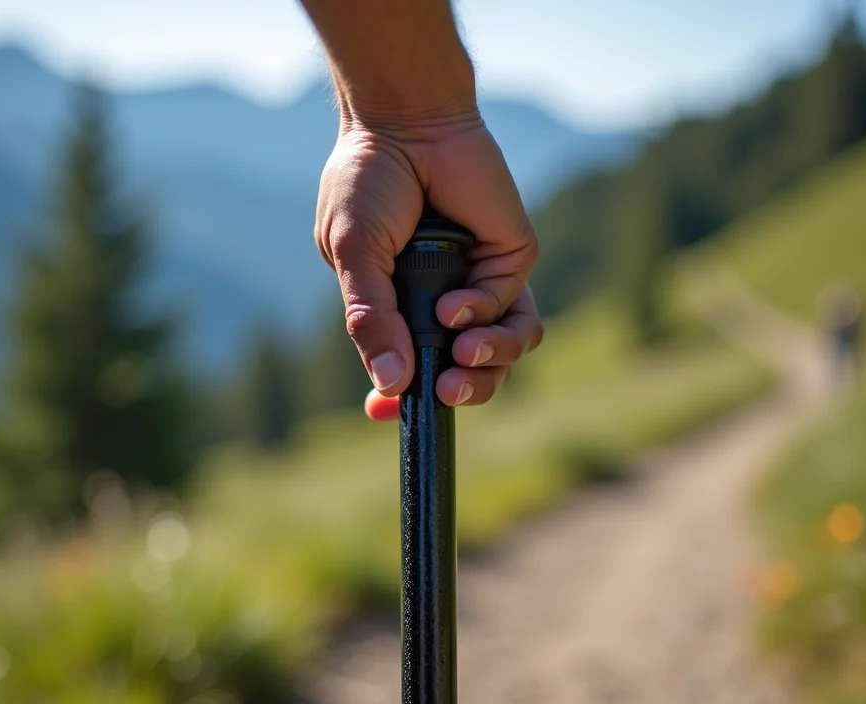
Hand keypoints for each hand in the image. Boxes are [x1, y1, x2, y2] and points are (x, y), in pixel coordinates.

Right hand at [313, 112, 543, 421]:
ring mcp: (481, 279)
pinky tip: (456, 305)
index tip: (387, 417)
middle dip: (465, 392)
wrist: (404, 123)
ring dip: (487, 365)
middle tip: (445, 392)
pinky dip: (484, 314)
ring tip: (461, 354)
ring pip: (507, 348)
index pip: (412, 369)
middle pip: (472, 371)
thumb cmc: (366, 182)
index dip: (405, 402)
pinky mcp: (511, 257)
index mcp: (401, 304)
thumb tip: (388, 383)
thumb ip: (370, 319)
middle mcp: (446, 298)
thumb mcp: (352, 255)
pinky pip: (513, 309)